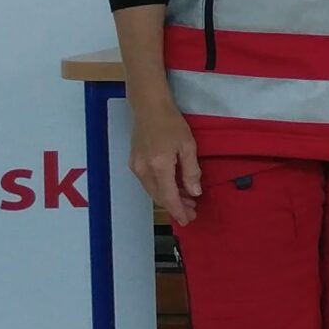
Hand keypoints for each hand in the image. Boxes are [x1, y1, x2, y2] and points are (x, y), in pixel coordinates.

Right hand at [128, 96, 201, 226]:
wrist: (149, 108)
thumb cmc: (172, 124)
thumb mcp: (188, 146)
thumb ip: (191, 171)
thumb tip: (195, 193)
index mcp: (158, 166)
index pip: (168, 196)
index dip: (178, 211)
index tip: (188, 221)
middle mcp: (143, 170)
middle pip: (159, 197)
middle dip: (176, 206)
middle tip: (192, 211)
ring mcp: (135, 167)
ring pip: (153, 191)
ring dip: (169, 198)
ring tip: (187, 201)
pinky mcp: (133, 163)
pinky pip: (148, 183)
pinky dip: (161, 189)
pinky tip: (174, 187)